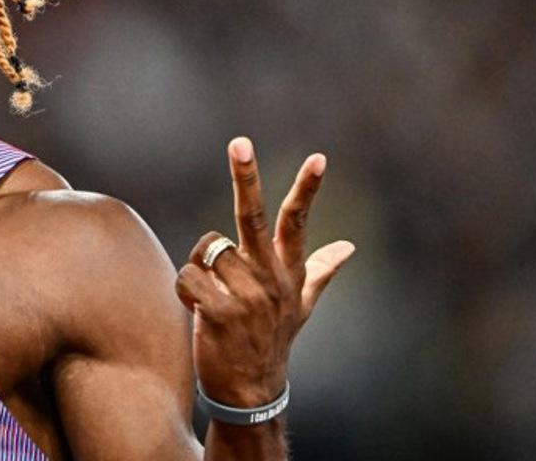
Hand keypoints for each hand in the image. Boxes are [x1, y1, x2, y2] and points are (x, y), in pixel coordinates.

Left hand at [174, 136, 354, 407]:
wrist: (251, 392)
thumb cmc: (270, 340)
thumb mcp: (300, 306)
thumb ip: (321, 272)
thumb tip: (351, 247)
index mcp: (288, 272)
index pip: (296, 222)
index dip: (307, 189)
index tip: (319, 158)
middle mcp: (271, 279)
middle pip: (253, 217)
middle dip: (246, 177)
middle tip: (239, 142)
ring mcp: (249, 296)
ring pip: (207, 250)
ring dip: (199, 269)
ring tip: (209, 296)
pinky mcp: (222, 313)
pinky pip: (189, 277)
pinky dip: (184, 289)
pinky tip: (196, 309)